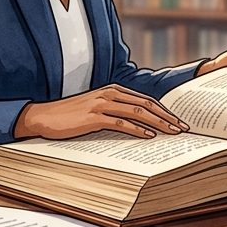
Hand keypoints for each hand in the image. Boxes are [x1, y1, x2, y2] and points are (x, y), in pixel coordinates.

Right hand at [13, 85, 188, 139]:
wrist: (44, 116)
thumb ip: (114, 111)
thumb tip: (138, 126)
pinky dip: (138, 129)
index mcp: (112, 90)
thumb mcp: (94, 108)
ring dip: (158, 123)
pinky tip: (148, 136)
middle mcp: (109, 93)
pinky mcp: (94, 116)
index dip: (164, 110)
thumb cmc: (69, 115)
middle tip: (183, 128)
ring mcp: (101, 104)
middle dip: (167, 116)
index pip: (145, 99)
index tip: (178, 121)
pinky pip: (121, 122)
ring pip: (138, 112)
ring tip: (172, 133)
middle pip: (146, 104)